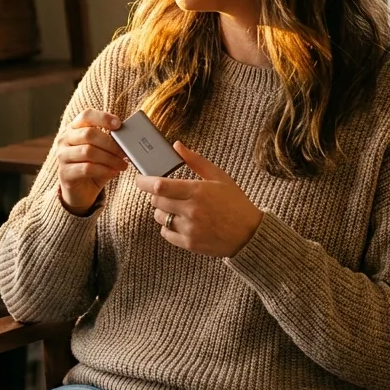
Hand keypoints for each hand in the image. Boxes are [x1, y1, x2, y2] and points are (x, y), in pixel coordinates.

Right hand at [54, 109, 127, 214]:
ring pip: (88, 151)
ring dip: (110, 158)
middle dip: (111, 143)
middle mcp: (65, 139)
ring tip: (122, 164)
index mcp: (74, 128)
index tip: (119, 124)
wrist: (80, 191)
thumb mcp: (101, 151)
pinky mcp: (65, 173)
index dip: (103, 118)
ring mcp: (62, 156)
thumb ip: (110, 142)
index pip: (86, 115)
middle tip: (125, 152)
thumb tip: (128, 138)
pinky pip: (87, 168)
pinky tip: (113, 172)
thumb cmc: (93, 166)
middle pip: (89, 134)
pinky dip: (104, 170)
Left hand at [136, 142, 263, 256]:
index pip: (160, 186)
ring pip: (160, 217)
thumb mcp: (219, 177)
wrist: (249, 234)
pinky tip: (179, 221)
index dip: (144, 182)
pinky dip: (167, 226)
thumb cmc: (235, 202)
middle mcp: (191, 210)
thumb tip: (176, 146)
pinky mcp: (189, 244)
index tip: (140, 179)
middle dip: (156, 195)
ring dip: (162, 210)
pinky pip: (165, 233)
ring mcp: (190, 229)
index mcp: (198, 191)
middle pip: (156, 201)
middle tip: (165, 192)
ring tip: (176, 207)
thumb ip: (195, 161)